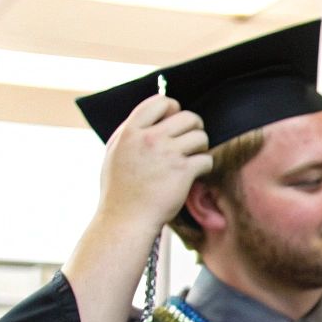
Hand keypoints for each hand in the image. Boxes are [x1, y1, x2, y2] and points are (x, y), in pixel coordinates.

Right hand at [96, 94, 211, 230]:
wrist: (125, 220)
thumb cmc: (119, 190)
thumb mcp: (114, 153)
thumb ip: (131, 133)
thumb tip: (152, 116)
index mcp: (130, 131)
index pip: (159, 101)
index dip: (173, 108)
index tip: (174, 121)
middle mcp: (149, 139)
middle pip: (188, 117)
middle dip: (194, 127)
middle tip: (191, 140)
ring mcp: (167, 154)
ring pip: (201, 136)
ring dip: (201, 147)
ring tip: (192, 158)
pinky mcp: (183, 171)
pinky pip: (207, 159)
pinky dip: (204, 167)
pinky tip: (195, 175)